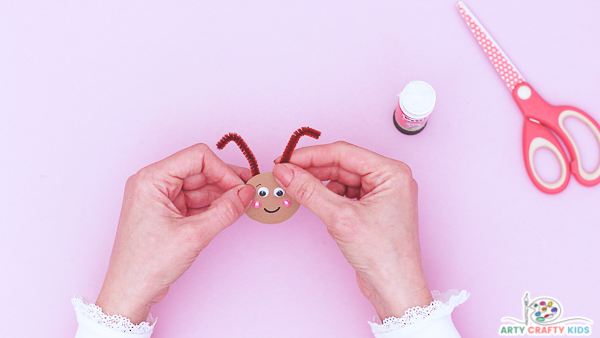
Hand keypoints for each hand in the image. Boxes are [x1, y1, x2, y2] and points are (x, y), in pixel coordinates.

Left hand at [96, 144, 254, 322]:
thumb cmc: (146, 265)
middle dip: (225, 182)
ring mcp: (159, 198)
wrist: (129, 292)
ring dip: (221, 195)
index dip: (223, 170)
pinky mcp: (166, 212)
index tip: (241, 186)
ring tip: (241, 205)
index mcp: (151, 179)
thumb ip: (225, 211)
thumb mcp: (194, 235)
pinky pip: (195, 201)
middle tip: (249, 192)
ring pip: (199, 187)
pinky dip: (212, 206)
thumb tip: (246, 193)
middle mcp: (153, 183)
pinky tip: (228, 212)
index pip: (197, 157)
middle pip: (199, 171)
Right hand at [273, 141, 431, 318]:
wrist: (395, 289)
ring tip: (297, 191)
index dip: (311, 155)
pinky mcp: (370, 210)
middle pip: (341, 165)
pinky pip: (343, 195)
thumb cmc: (385, 256)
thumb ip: (310, 191)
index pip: (344, 153)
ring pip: (340, 180)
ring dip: (318, 186)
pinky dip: (327, 199)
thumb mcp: (341, 218)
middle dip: (312, 171)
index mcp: (391, 172)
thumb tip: (286, 172)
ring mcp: (380, 195)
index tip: (286, 160)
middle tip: (284, 174)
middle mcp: (388, 180)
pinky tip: (316, 207)